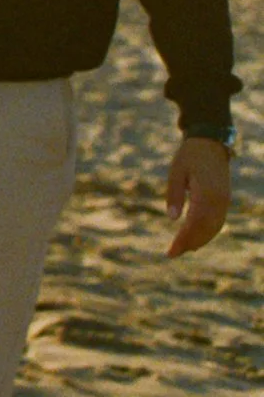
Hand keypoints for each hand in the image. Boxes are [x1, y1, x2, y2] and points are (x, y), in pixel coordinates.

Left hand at [165, 137, 230, 257]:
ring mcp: (224, 200)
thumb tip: (172, 219)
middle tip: (173, 254)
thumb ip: (174, 194)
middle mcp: (219, 200)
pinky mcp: (225, 200)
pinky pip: (219, 221)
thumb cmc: (189, 156)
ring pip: (214, 228)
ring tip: (183, 249)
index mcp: (206, 193)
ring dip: (199, 240)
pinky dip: (208, 233)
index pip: (194, 223)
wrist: (210, 142)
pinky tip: (197, 239)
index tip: (171, 251)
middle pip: (205, 229)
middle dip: (189, 243)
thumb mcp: (176, 172)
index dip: (183, 239)